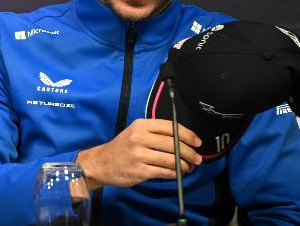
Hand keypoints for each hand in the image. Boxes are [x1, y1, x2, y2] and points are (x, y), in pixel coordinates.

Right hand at [76, 118, 202, 189]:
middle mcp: (139, 138)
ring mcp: (139, 155)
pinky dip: (175, 174)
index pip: (170, 127)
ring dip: (184, 165)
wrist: (101, 163)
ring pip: (171, 160)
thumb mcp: (135, 133)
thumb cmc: (122, 147)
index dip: (187, 134)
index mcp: (140, 125)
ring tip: (188, 167)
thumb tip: (183, 141)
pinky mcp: (140, 170)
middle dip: (190, 153)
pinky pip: (164, 172)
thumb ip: (155, 133)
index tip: (197, 142)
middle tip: (197, 159)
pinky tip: (177, 173)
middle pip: (173, 144)